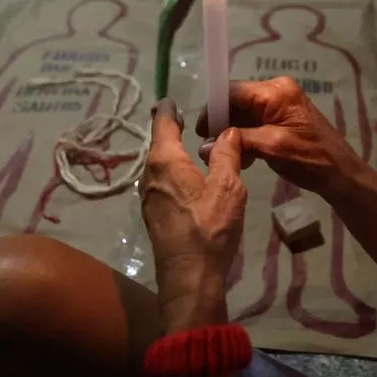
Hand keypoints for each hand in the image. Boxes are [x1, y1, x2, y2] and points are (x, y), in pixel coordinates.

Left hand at [141, 98, 247, 330]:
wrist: (190, 277)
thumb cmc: (210, 229)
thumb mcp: (227, 187)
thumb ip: (227, 154)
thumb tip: (227, 131)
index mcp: (165, 161)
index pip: (163, 123)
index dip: (168, 109)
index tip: (173, 99)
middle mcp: (149, 174)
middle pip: (160, 144)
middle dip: (174, 130)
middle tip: (195, 122)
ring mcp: (148, 197)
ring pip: (161, 165)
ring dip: (176, 154)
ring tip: (197, 149)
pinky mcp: (154, 215)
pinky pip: (163, 183)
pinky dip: (176, 174)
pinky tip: (193, 181)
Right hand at [196, 77, 365, 198]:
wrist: (340, 174)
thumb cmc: (310, 158)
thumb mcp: (272, 147)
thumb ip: (239, 141)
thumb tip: (206, 145)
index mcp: (276, 91)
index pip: (232, 91)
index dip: (213, 110)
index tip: (201, 132)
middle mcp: (276, 91)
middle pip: (236, 101)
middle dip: (223, 125)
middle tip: (211, 149)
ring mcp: (280, 104)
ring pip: (243, 114)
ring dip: (233, 135)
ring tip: (230, 157)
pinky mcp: (281, 119)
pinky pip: (254, 123)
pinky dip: (246, 139)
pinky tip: (244, 158)